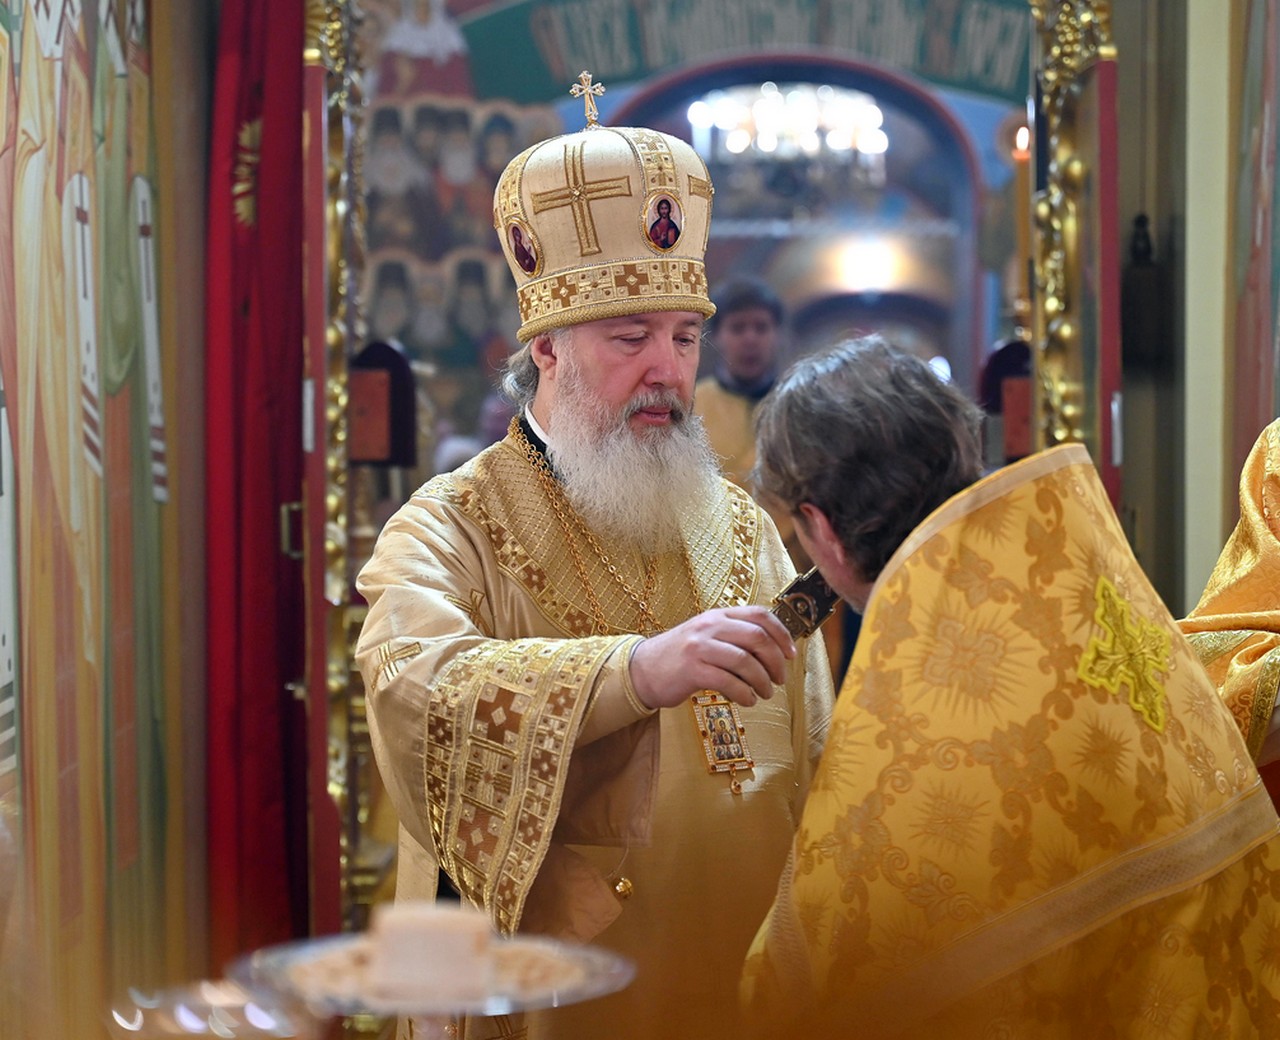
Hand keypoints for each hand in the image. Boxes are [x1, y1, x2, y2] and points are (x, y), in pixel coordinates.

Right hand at [628, 606, 796, 709]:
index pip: (760, 615)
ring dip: (762, 682)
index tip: (790, 654)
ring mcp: (699, 647)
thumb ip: (734, 636)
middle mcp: (709, 626)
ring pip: (745, 661)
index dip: (782, 634)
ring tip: (764, 693)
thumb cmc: (681, 657)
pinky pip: (729, 682)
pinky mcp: (692, 670)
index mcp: (717, 615)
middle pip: (757, 638)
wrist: (643, 670)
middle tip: (779, 679)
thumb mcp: (707, 636)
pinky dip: (745, 694)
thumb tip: (773, 651)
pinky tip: (747, 700)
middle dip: (775, 662)